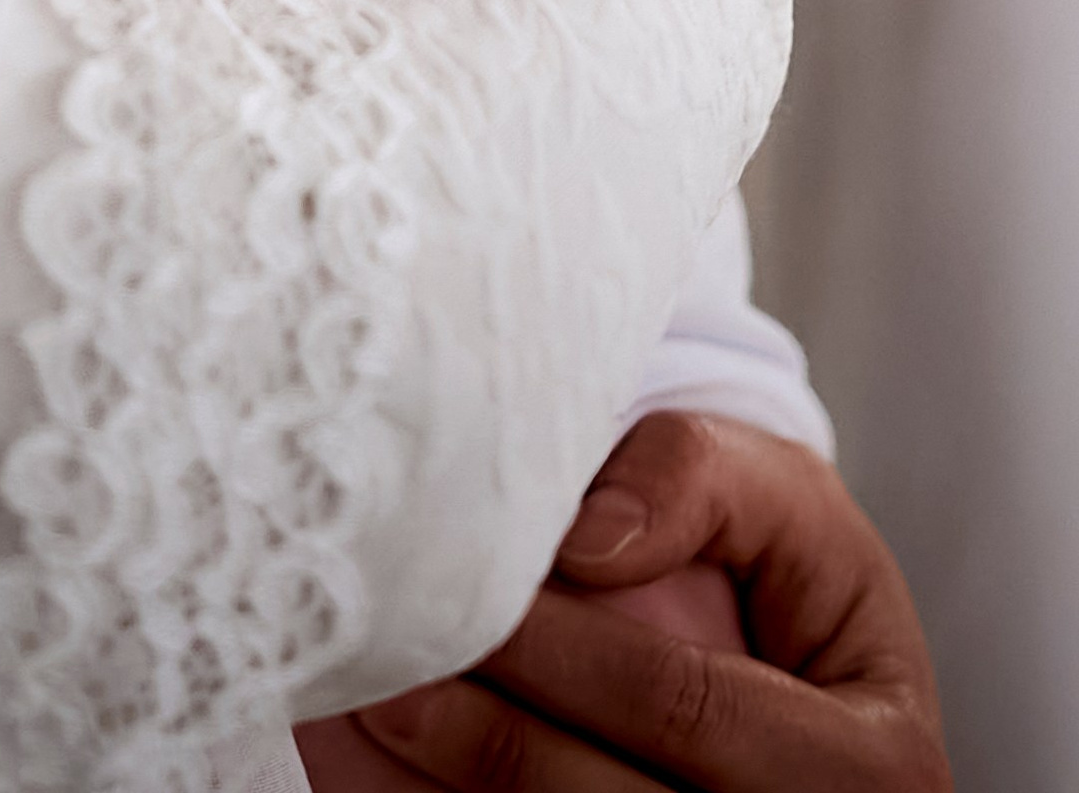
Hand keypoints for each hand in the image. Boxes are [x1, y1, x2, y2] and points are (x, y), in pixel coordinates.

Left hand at [350, 413, 949, 788]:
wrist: (794, 656)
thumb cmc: (783, 561)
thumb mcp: (782, 495)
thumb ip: (696, 480)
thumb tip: (581, 543)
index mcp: (871, 766)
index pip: (689, 709)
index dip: (571, 656)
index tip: (464, 598)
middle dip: (493, 739)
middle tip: (382, 673)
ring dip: (463, 788)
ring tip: (369, 713)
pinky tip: (385, 763)